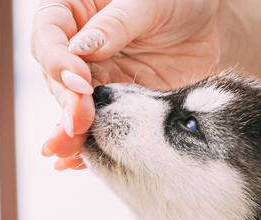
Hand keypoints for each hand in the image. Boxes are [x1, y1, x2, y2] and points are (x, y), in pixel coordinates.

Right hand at [31, 0, 221, 169]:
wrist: (212, 23)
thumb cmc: (177, 0)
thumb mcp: (147, 4)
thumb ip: (114, 26)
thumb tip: (80, 50)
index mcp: (75, 12)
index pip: (48, 37)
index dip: (57, 62)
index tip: (79, 82)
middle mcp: (78, 48)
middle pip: (57, 79)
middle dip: (67, 103)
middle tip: (78, 124)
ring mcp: (98, 77)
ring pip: (74, 107)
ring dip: (71, 130)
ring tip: (68, 151)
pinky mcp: (120, 102)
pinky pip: (101, 124)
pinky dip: (90, 143)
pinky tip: (76, 162)